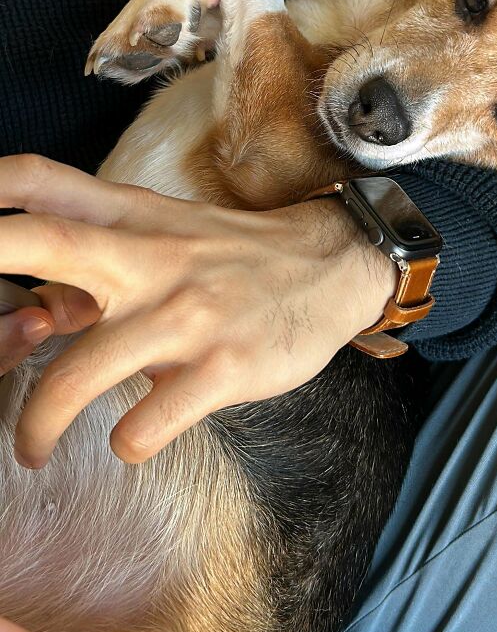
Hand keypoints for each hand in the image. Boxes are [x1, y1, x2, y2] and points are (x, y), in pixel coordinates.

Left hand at [0, 155, 393, 468]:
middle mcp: (149, 257)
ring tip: (29, 450)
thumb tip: (29, 303)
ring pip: (76, 376)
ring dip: (36, 425)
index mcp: (130, 219)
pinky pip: (143, 425)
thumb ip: (96, 257)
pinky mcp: (220, 367)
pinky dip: (126, 443)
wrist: (331, 267)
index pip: (40, 181)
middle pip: (44, 241)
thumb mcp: (166, 233)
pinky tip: (134, 438)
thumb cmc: (233, 257)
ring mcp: (184, 313)